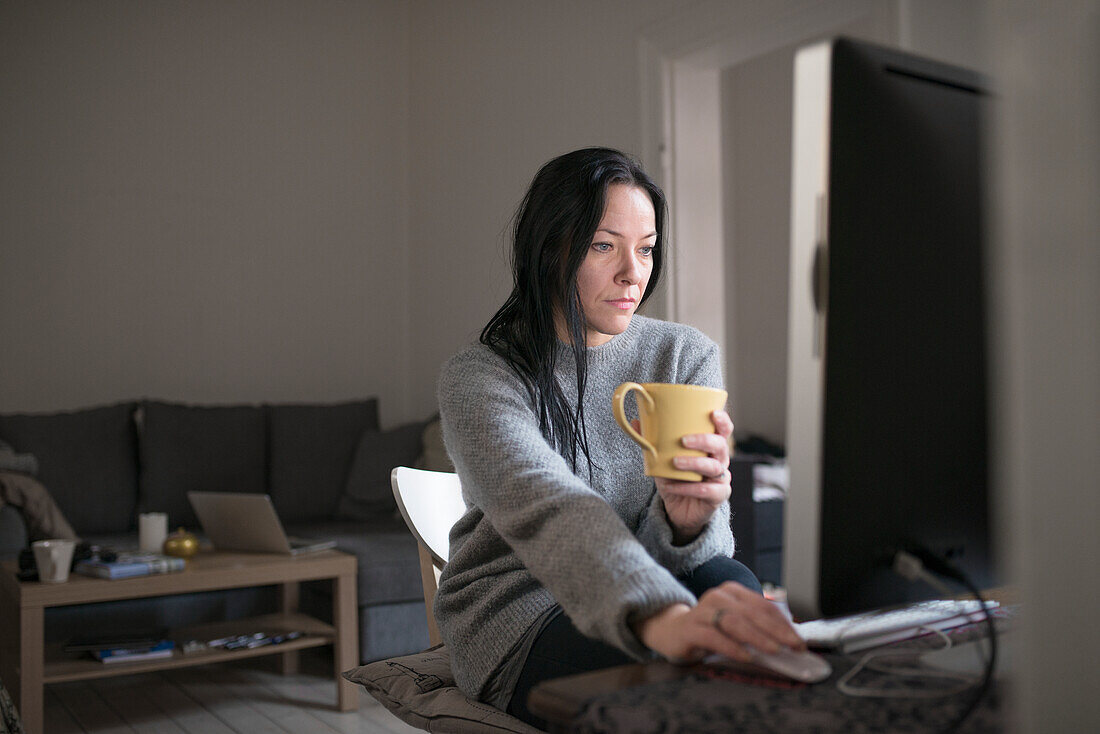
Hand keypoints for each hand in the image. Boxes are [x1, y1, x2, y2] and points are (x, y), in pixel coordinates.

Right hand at [634, 582, 805, 663]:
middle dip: (777, 631)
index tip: (800, 640)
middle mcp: (719, 597)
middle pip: (752, 613)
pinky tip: (747, 656)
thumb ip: (757, 629)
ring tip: (775, 650)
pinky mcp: (691, 629)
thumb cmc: (709, 629)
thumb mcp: (734, 624)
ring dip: (758, 637)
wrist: (671, 630)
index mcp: (733, 592)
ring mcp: (703, 611)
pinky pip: (714, 637)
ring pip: (735, 622)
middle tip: (795, 646)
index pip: (764, 605)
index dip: (784, 623)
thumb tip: (790, 643)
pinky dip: (733, 647)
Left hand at [645, 409, 733, 543]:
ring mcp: (721, 479)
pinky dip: (687, 488)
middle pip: (721, 446)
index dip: (722, 421)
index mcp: (710, 447)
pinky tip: (671, 486)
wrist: (678, 510)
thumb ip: (652, 441)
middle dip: (704, 441)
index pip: (723, 430)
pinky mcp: (717, 497)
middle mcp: (720, 461)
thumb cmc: (674, 478)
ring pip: (714, 467)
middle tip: (683, 441)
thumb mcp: (661, 459)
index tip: (713, 414)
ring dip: (694, 463)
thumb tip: (635, 421)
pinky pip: (706, 490)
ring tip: (675, 463)